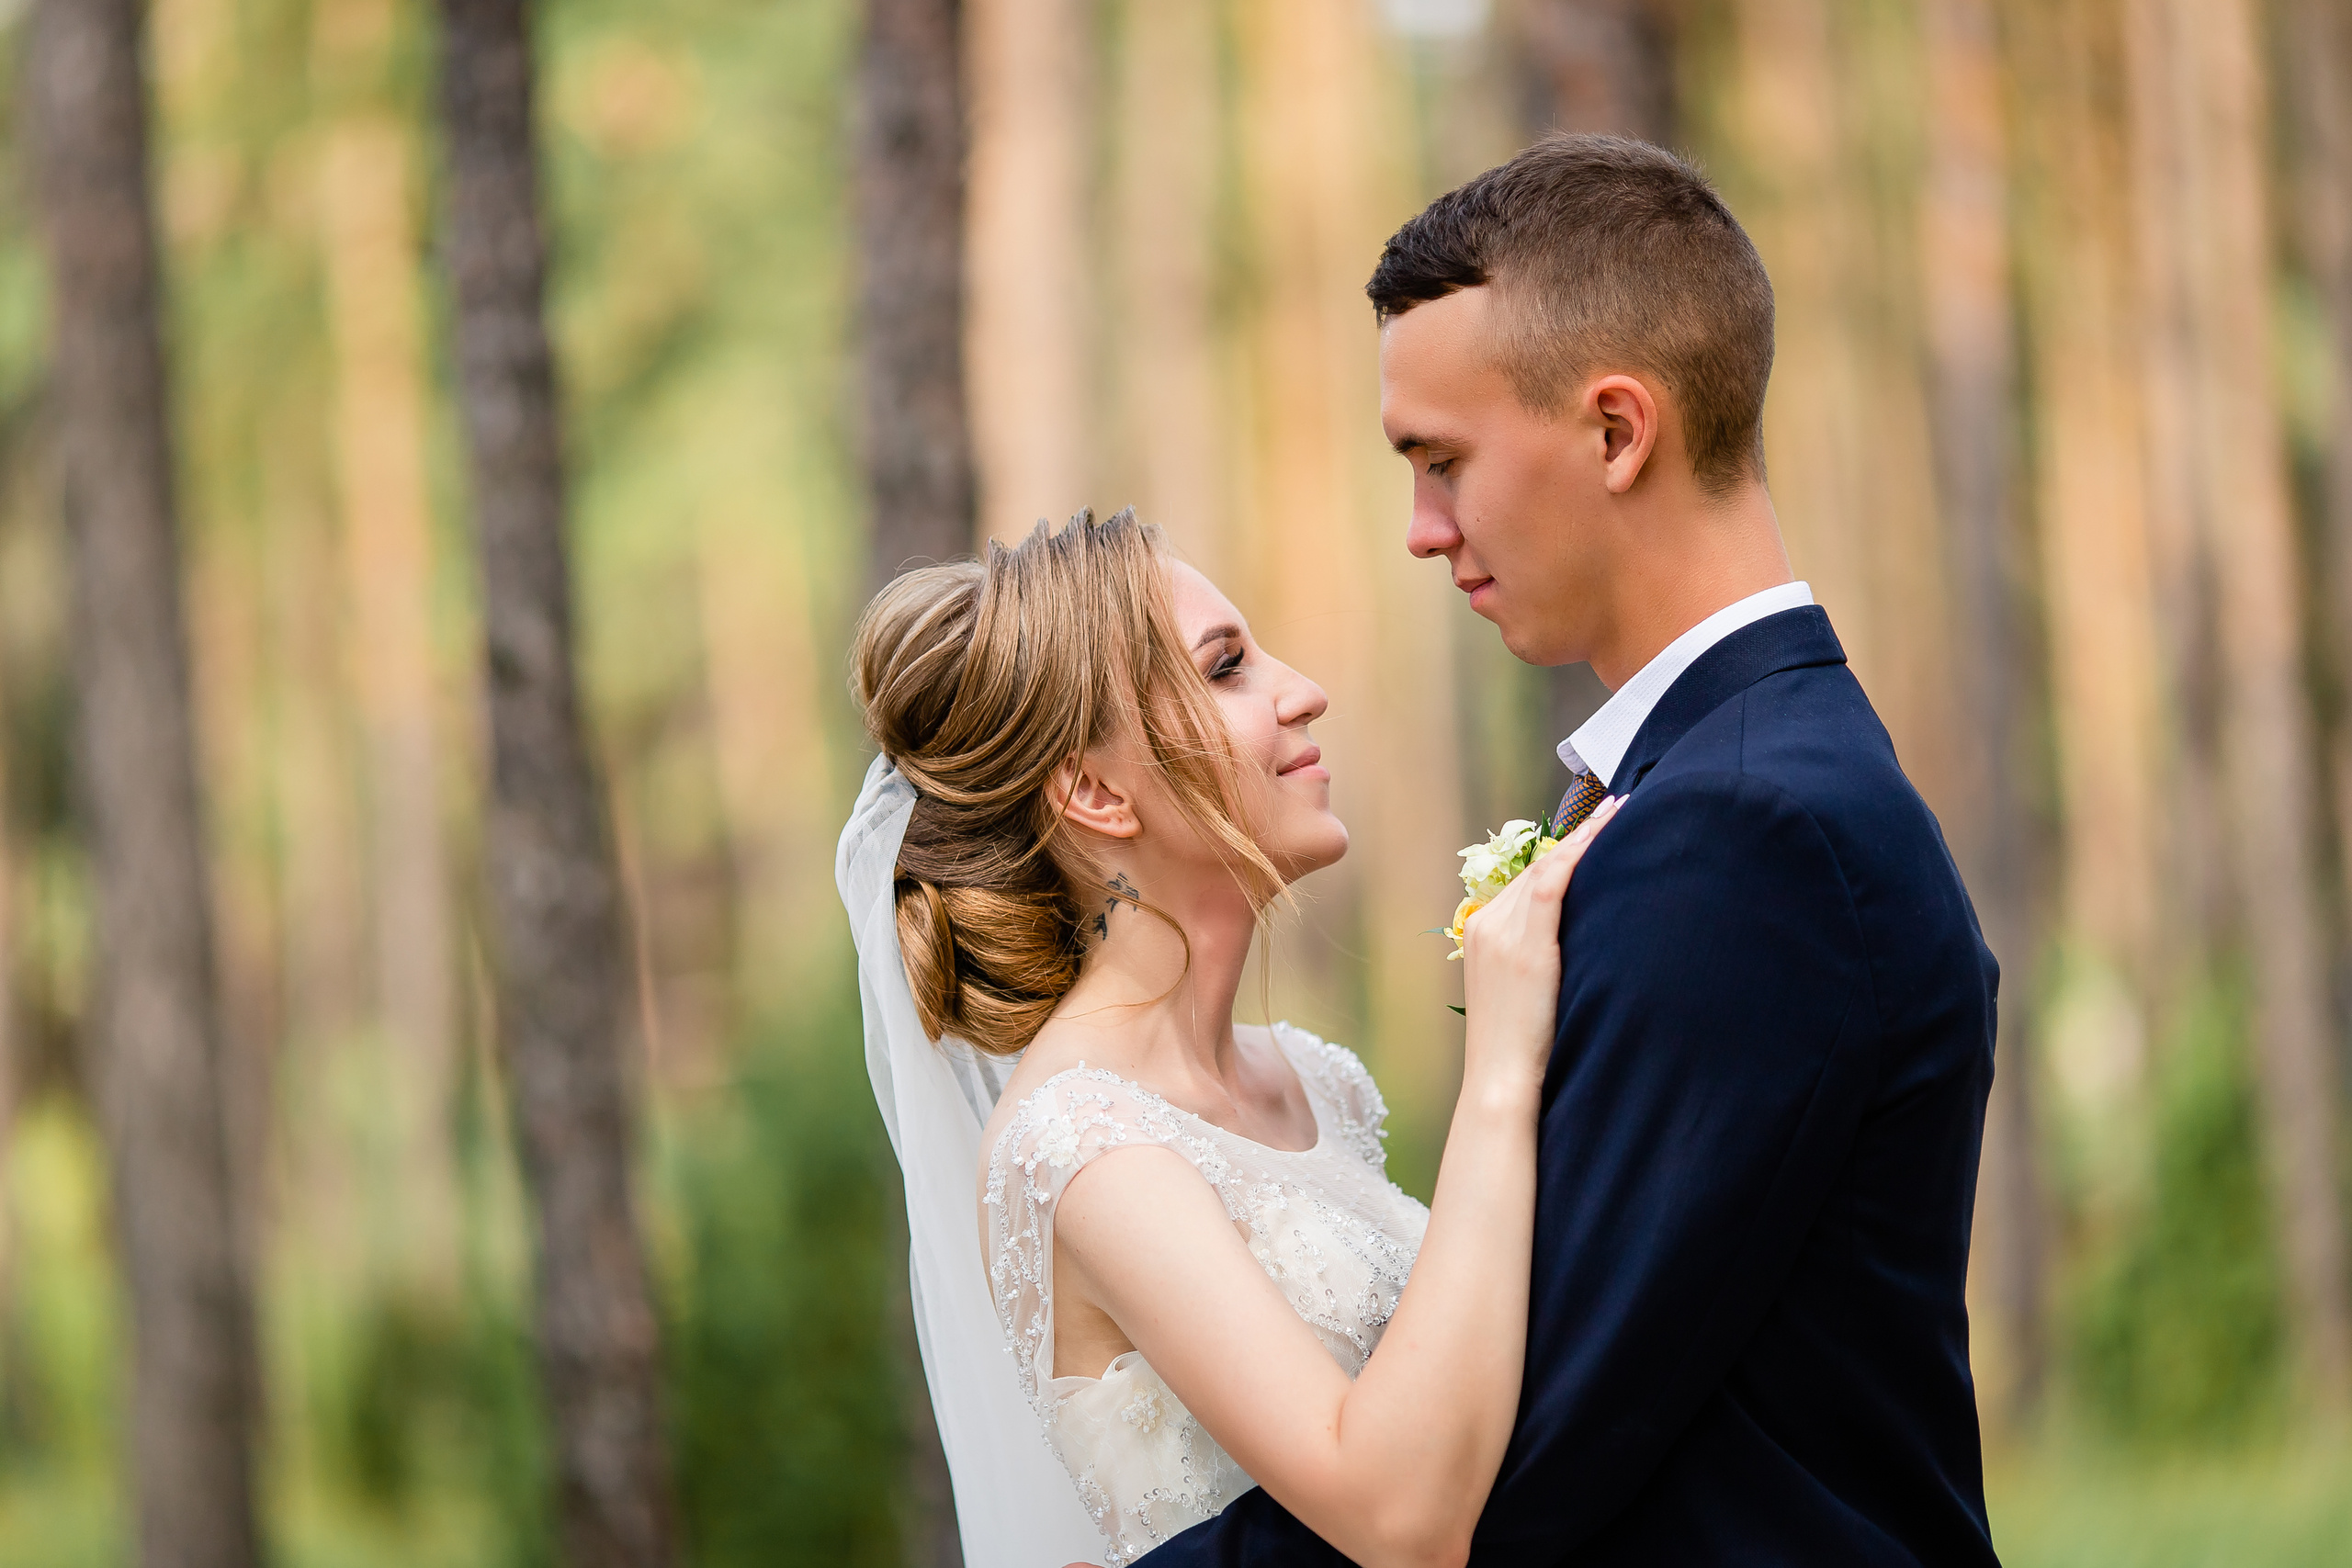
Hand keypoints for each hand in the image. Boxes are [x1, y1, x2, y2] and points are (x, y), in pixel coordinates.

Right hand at [1459, 795, 1620, 1088]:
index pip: (1526, 879)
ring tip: (1621, 811)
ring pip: (1547, 868)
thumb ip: (1540, 958)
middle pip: (1536, 868)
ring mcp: (1500, 931)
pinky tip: (1605, 832)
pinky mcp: (1522, 945)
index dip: (1562, 851)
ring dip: (1586, 837)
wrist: (1502, 1080)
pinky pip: (1552, 884)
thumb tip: (1580, 941)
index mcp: (1481, 931)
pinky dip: (1579, 853)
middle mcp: (1486, 923)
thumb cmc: (1521, 1049)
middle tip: (1617, 809)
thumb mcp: (1523, 993)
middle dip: (1577, 839)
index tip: (1593, 827)